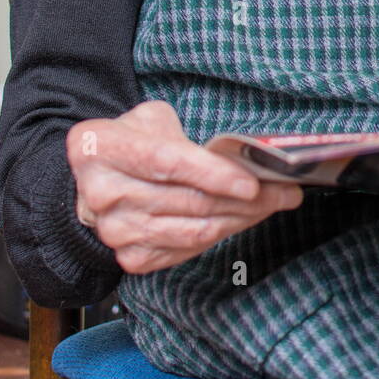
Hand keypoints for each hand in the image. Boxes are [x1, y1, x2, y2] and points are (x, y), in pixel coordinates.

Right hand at [66, 99, 303, 274]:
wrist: (94, 182)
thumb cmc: (131, 144)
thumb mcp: (149, 120)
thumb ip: (187, 136)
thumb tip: (243, 158)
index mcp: (99, 147)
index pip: (166, 164)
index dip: (212, 175)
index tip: (253, 182)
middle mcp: (102, 193)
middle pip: (188, 202)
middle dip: (247, 199)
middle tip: (285, 191)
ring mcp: (115, 231)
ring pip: (195, 230)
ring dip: (242, 219)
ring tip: (273, 204)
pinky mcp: (131, 258)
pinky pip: (189, 249)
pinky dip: (223, 234)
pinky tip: (244, 218)